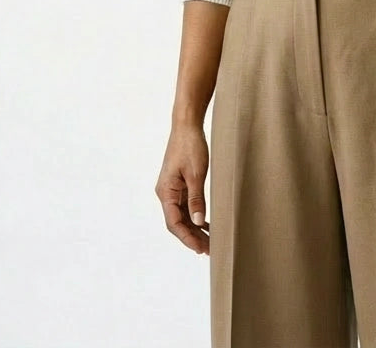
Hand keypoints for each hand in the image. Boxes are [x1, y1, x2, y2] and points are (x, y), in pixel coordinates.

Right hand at [155, 123, 209, 254]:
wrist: (187, 126)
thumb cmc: (190, 146)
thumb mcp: (196, 174)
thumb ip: (196, 199)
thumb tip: (197, 222)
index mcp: (166, 192)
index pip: (174, 223)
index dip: (187, 238)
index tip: (200, 249)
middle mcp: (166, 193)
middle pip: (177, 222)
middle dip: (192, 237)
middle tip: (209, 250)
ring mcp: (172, 189)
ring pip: (182, 215)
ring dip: (194, 228)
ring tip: (209, 241)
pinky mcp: (179, 184)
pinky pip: (185, 206)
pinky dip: (195, 216)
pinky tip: (206, 224)